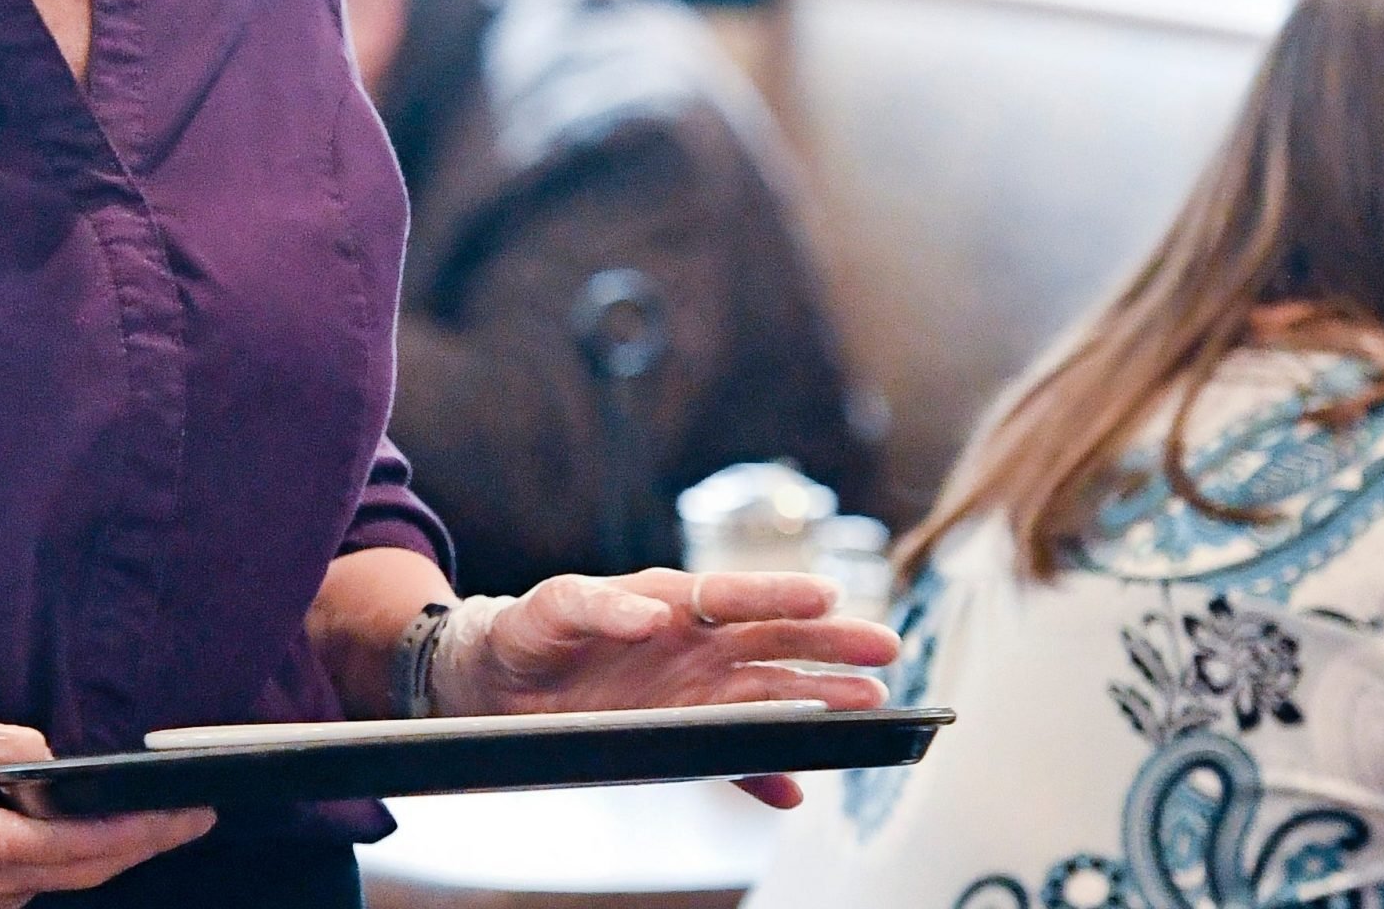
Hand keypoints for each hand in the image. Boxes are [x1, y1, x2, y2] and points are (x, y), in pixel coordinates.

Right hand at [0, 703, 214, 908]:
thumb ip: (12, 745)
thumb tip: (64, 766)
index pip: (65, 844)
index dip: (130, 832)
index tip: (179, 815)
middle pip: (77, 873)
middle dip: (142, 845)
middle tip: (196, 817)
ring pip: (63, 880)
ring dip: (113, 851)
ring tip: (165, 818)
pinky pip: (42, 879)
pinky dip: (79, 855)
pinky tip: (107, 827)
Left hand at [431, 569, 899, 808]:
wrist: (497, 683)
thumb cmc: (528, 629)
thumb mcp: (550, 607)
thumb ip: (596, 605)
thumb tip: (649, 612)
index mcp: (668, 600)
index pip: (734, 595)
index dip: (779, 595)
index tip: (827, 595)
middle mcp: (694, 643)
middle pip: (774, 640)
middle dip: (830, 644)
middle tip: (885, 648)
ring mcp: (694, 690)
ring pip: (770, 693)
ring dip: (818, 700)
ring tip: (870, 704)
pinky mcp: (682, 734)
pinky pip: (735, 756)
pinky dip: (765, 773)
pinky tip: (797, 788)